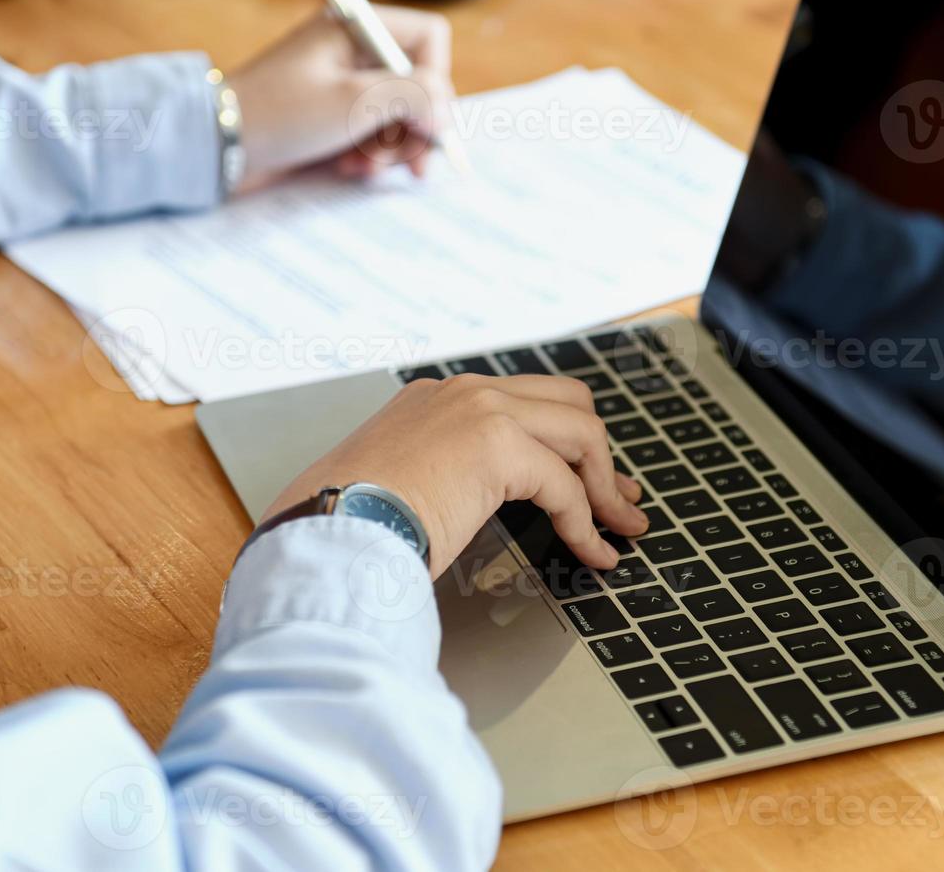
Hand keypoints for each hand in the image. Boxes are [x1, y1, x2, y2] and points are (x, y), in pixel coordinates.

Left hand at [227, 6, 453, 189]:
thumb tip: (446, 114)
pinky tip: (346, 169)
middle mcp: (354, 51)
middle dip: (415, 128)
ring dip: (389, 149)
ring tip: (362, 168)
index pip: (429, 40)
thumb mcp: (353, 102)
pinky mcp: (332, 117)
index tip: (427, 123)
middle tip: (412, 164)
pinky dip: (367, 156)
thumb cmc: (278, 114)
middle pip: (419, 84)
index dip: (436, 83)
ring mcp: (343, 85)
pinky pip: (372, 135)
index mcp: (357, 28)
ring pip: (399, 116)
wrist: (218, 147)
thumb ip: (413, 97)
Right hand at [261, 374, 650, 578]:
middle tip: (618, 496)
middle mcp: (460, 392)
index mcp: (432, 400)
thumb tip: (462, 508)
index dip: (562, 442)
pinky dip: (588, 521)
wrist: (323, 528)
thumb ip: (434, 479)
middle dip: (599, 451)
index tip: (585, 479)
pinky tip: (594, 552)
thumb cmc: (341, 522)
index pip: (519, 404)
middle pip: (565, 401)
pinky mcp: (498, 444)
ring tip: (620, 527)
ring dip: (605, 485)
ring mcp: (480, 409)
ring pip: (580, 432)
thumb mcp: (392, 485)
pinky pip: (567, 484)